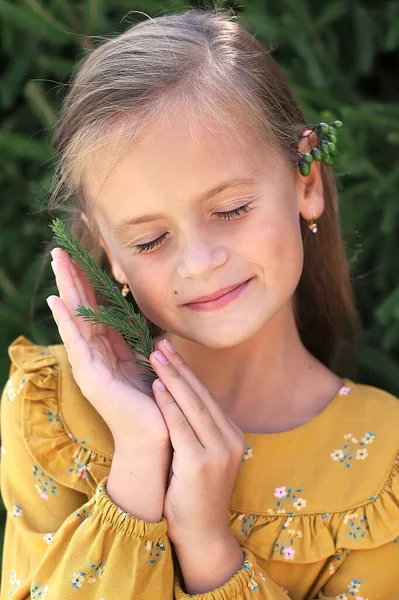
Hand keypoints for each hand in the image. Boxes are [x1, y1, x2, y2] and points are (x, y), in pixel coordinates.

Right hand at [47, 247, 169, 449]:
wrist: (156, 435)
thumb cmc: (154, 401)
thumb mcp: (146, 363)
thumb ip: (139, 345)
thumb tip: (147, 326)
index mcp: (109, 349)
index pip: (95, 309)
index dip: (87, 283)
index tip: (81, 258)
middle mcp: (95, 354)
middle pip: (81, 308)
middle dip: (72, 278)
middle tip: (60, 251)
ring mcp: (89, 364)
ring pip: (76, 317)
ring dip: (66, 288)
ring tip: (57, 263)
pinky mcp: (91, 376)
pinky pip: (77, 342)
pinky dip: (67, 321)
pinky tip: (57, 301)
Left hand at [149, 339, 245, 546]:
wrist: (202, 533)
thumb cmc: (194, 494)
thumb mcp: (201, 456)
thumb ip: (196, 430)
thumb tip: (177, 398)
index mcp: (231, 434)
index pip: (207, 396)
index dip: (187, 372)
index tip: (171, 352)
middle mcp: (230, 438)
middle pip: (201, 395)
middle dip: (179, 367)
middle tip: (161, 344)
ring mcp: (219, 451)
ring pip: (192, 405)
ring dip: (172, 378)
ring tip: (156, 356)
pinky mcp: (201, 462)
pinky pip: (181, 426)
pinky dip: (169, 404)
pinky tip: (157, 387)